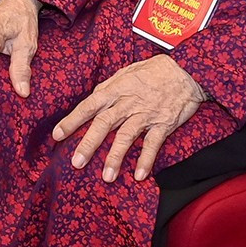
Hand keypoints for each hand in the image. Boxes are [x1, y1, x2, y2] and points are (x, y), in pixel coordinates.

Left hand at [51, 55, 204, 181]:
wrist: (188, 70)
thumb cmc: (157, 70)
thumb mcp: (129, 70)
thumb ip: (110, 85)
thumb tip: (94, 96)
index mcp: (117, 88)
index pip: (89, 105)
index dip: (73, 120)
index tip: (57, 134)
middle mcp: (128, 102)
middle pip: (104, 124)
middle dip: (89, 143)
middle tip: (76, 162)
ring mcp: (146, 114)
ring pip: (126, 137)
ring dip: (115, 157)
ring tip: (107, 177)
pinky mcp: (163, 123)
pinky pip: (153, 144)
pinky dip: (146, 160)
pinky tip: (139, 175)